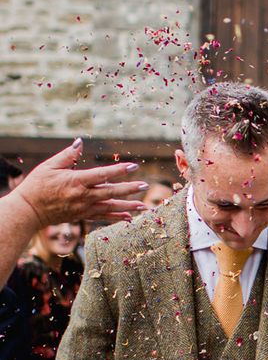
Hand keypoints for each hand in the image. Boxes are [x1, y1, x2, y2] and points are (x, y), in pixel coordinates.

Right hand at [11, 138, 147, 225]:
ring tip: (143, 206)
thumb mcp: (50, 166)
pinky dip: (116, 217)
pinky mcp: (82, 216)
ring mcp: (84, 208)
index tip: (133, 166)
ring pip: (110, 207)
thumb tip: (80, 142)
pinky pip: (103, 217)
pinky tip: (128, 217)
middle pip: (111, 192)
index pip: (102, 174)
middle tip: (145, 185)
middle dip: (130, 189)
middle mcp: (83, 196)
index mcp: (76, 181)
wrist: (29, 210)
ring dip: (128, 206)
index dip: (119, 170)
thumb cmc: (37, 185)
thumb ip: (68, 155)